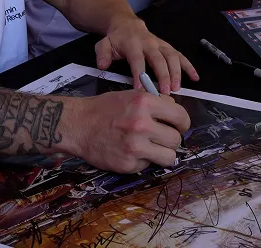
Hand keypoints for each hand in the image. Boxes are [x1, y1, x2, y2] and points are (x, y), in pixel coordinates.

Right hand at [62, 90, 191, 172]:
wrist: (78, 125)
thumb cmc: (104, 109)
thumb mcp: (131, 95)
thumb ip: (155, 102)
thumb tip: (176, 112)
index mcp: (145, 103)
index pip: (181, 117)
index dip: (182, 123)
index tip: (178, 126)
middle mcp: (142, 124)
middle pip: (176, 139)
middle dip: (171, 139)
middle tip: (162, 137)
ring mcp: (135, 146)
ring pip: (169, 157)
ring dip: (163, 153)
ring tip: (151, 147)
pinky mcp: (128, 164)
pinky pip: (148, 165)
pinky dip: (143, 160)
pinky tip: (131, 151)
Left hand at [96, 17, 199, 93]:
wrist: (127, 24)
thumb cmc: (116, 39)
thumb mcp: (104, 44)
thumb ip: (102, 54)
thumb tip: (103, 65)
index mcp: (132, 44)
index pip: (137, 59)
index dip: (139, 73)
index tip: (140, 89)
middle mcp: (149, 43)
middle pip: (159, 59)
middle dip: (163, 75)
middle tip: (165, 92)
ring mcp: (161, 44)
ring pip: (172, 57)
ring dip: (177, 72)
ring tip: (177, 88)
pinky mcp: (168, 47)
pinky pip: (180, 56)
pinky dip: (189, 66)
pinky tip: (195, 78)